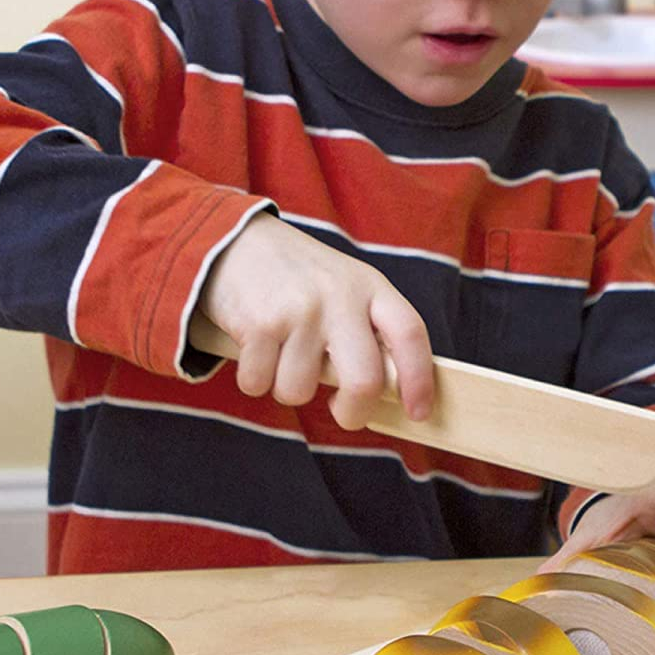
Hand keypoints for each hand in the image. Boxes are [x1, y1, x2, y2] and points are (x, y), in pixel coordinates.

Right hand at [199, 213, 434, 429]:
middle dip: (353, 412)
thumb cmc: (298, 279)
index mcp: (370, 286)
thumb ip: (367, 329)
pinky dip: (253, 378)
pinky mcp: (259, 323)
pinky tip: (255, 348)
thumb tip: (386, 393)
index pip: (410, 334)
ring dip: (287, 388)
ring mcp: (300, 310)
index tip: (419, 411)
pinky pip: (259, 383)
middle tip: (343, 413)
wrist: (234, 241)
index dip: (420, 379)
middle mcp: (339, 297)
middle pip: (363, 380)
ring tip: (283, 355)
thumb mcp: (345, 286)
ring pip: (299, 391)